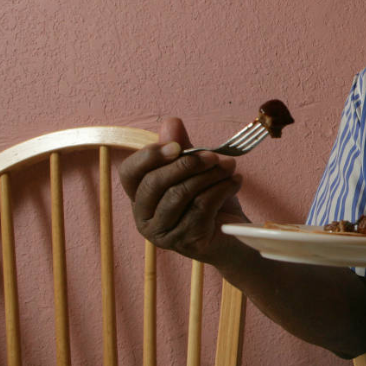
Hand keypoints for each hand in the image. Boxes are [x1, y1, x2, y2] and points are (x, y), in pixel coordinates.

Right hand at [118, 117, 247, 264]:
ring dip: (210, 175)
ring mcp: (163, 234)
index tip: (176, 146)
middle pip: (155, 183)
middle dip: (187, 164)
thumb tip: (171, 122)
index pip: (130, 173)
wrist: (235, 235)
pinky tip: (235, 182)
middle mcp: (145, 218)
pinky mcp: (186, 242)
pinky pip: (202, 207)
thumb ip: (182, 149)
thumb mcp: (197, 171)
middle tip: (213, 156)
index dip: (149, 156)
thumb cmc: (211, 201)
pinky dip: (222, 189)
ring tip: (229, 167)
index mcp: (141, 197)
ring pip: (180, 194)